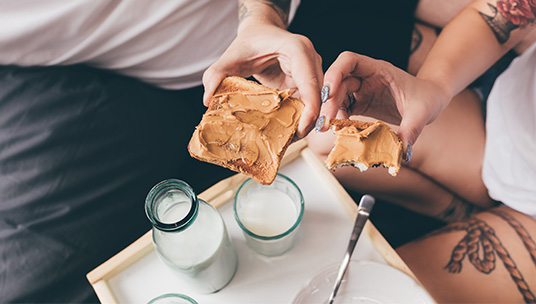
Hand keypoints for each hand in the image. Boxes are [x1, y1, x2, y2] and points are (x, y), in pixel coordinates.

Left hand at [202, 23, 322, 137]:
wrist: (260, 33)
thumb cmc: (250, 41)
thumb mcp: (230, 56)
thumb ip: (217, 74)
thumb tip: (208, 98)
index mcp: (297, 49)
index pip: (310, 80)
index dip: (310, 106)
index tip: (302, 128)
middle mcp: (310, 59)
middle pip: (317, 95)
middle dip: (308, 120)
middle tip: (291, 140)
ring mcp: (311, 71)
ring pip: (315, 101)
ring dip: (304, 121)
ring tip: (288, 139)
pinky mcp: (307, 82)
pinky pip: (308, 102)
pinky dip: (299, 117)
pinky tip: (286, 129)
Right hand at [319, 51, 449, 146]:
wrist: (432, 99)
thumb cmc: (428, 97)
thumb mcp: (422, 113)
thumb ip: (411, 129)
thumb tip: (403, 151)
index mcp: (379, 70)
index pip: (349, 61)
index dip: (335, 73)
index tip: (329, 93)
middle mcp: (367, 77)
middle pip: (339, 82)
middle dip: (329, 101)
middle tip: (324, 122)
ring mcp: (363, 90)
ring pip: (338, 95)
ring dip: (330, 110)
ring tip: (326, 128)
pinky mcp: (362, 103)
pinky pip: (344, 108)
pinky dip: (339, 118)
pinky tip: (338, 130)